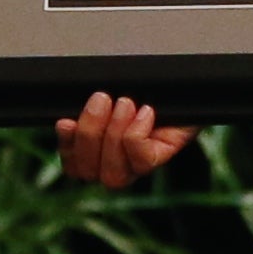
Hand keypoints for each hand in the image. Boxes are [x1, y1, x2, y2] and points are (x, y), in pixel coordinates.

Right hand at [56, 92, 194, 188]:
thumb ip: (88, 105)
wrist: (188, 79)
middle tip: (101, 98)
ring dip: (114, 135)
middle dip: (89, 135)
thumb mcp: (112, 90)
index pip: (75, 167)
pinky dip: (138, 134)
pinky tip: (147, 111)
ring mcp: (142, 163)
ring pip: (114, 174)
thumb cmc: (146, 84)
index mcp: (100, 149)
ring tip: (126, 102)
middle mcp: (120, 162)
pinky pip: (143, 161)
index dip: (66, 147)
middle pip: (90, 173)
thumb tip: (64, 116)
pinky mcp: (164, 155)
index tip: (65, 120)